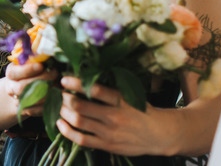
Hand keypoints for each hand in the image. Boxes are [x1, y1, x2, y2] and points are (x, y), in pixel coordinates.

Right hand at [4, 62, 57, 116]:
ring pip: (31, 100)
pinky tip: (57, 95)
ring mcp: (18, 101)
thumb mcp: (30, 61)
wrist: (24, 88)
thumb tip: (49, 51)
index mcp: (11, 73)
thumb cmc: (31, 70)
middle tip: (55, 73)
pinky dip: (49, 102)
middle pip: (23, 87)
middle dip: (41, 80)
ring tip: (58, 84)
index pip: (14, 73)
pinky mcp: (28, 111)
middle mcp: (11, 88)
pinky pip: (38, 110)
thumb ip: (36, 57)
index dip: (27, 70)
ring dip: (47, 92)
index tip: (41, 66)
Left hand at [56, 76, 170, 156]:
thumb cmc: (142, 110)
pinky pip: (81, 139)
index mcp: (121, 100)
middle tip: (61, 94)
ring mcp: (109, 132)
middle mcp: (114, 116)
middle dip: (65, 98)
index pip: (95, 89)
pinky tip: (61, 124)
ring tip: (61, 106)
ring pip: (78, 121)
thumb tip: (86, 76)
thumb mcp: (131, 95)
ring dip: (64, 112)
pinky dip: (67, 131)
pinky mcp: (107, 145)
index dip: (76, 83)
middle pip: (80, 106)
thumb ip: (111, 89)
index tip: (64, 79)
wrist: (159, 134)